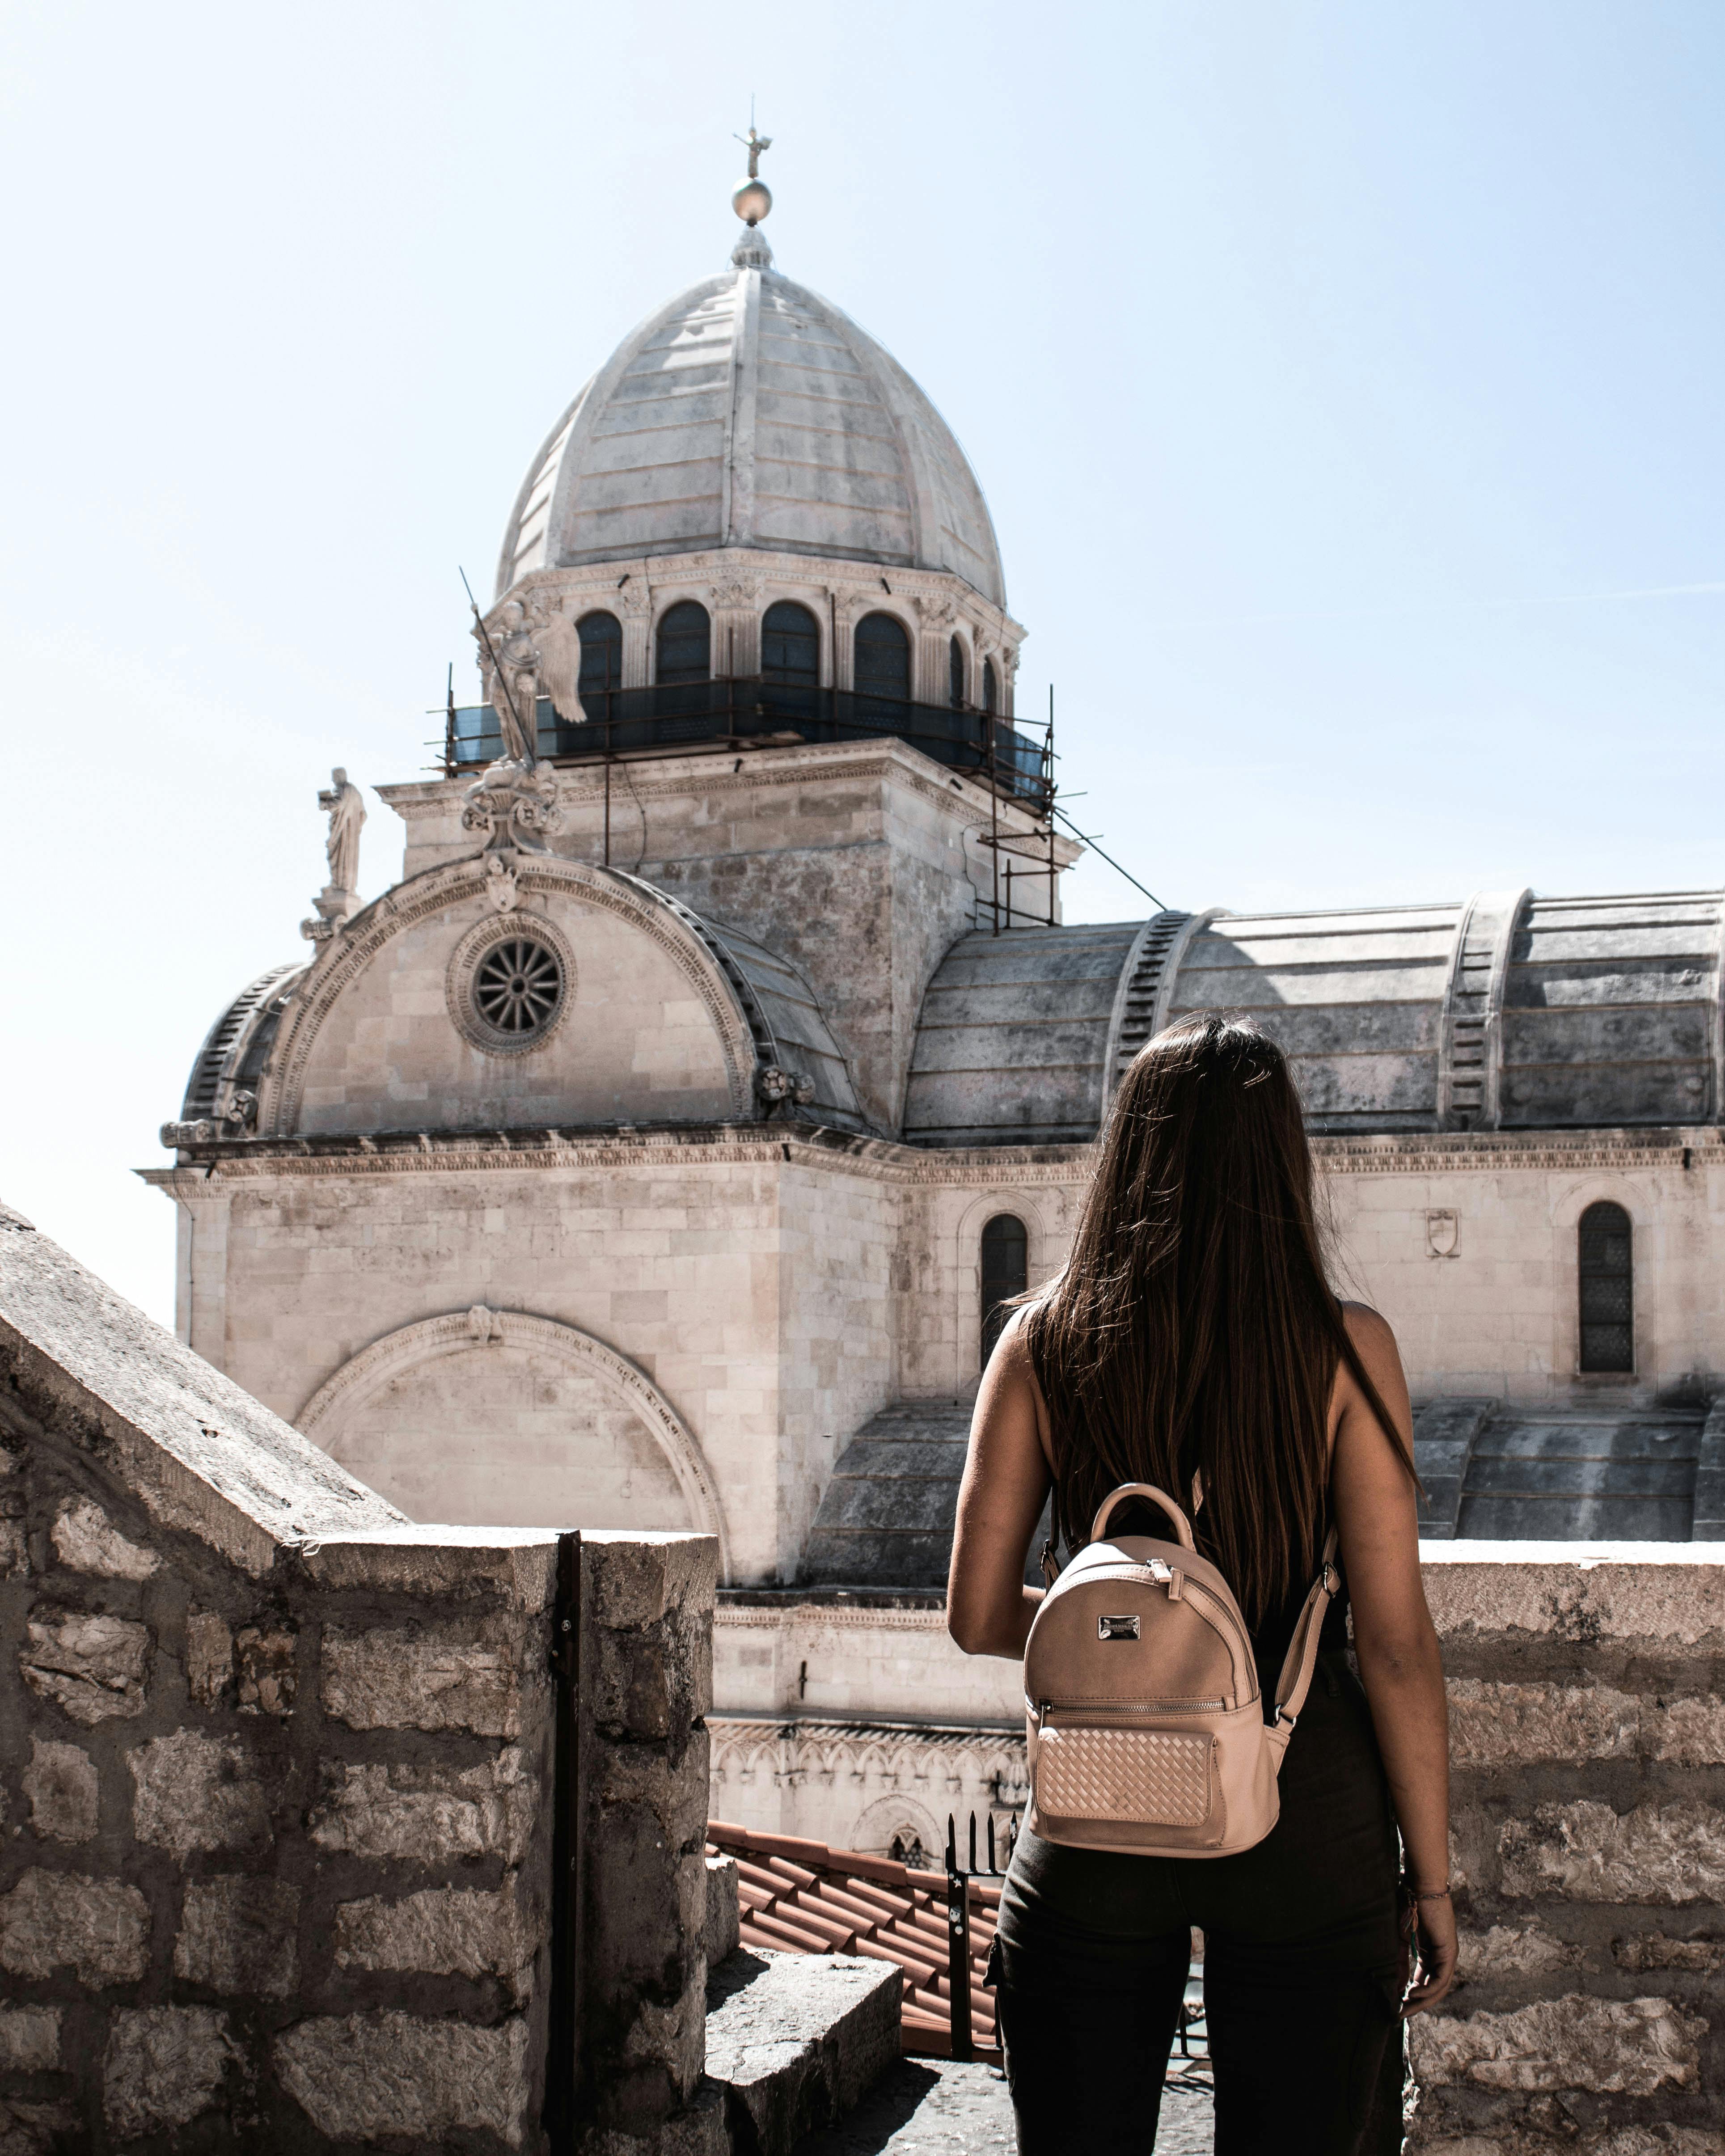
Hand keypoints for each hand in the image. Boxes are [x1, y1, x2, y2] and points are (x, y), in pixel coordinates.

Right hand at [1401, 1891, 1456, 2014]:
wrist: (1419, 1887)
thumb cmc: (1409, 1907)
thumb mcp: (1401, 1940)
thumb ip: (1400, 1963)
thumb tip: (1395, 1986)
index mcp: (1431, 1955)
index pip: (1423, 1983)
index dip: (1410, 1997)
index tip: (1395, 2007)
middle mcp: (1442, 1958)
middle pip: (1432, 1990)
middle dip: (1416, 2004)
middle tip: (1399, 2015)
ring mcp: (1448, 1956)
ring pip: (1438, 1988)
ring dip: (1422, 2001)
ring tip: (1404, 2007)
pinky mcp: (1449, 1952)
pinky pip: (1441, 1978)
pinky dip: (1428, 1989)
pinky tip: (1412, 1993)